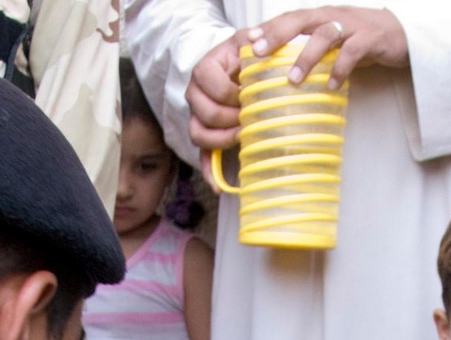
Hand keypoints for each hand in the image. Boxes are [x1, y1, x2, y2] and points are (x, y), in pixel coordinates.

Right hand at [185, 30, 246, 181]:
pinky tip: (218, 187)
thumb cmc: (248, 56)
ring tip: (242, 136)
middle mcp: (195, 93)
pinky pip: (201, 158)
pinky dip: (209, 174)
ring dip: (222, 140)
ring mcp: (197, 116)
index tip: (248, 94)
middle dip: (230, 119)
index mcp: (204, 69)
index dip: (231, 94)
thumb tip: (255, 42)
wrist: (241, 66)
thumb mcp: (250, 44)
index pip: (211, 85)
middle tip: (249, 117)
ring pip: (199, 135)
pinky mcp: (205, 136)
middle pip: (205, 114)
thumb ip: (254, 43)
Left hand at [246, 7, 408, 90]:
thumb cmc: (362, 41)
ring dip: (307, 56)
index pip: (290, 18)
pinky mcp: (372, 38)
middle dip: (278, 34)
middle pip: (301, 19)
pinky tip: (331, 86)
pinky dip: (340, 69)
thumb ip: (312, 53)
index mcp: (321, 17)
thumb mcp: (333, 44)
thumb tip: (283, 75)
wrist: (402, 35)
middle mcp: (334, 16)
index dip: (269, 27)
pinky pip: (353, 52)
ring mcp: (353, 25)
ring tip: (293, 79)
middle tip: (258, 53)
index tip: (247, 41)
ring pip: (325, 34)